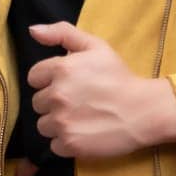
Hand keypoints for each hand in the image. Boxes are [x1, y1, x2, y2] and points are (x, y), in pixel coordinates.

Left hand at [27, 22, 158, 157]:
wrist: (142, 111)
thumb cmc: (119, 76)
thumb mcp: (95, 45)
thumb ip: (62, 33)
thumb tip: (32, 30)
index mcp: (61, 69)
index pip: (34, 77)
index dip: (49, 80)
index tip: (67, 83)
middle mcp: (57, 95)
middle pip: (38, 102)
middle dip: (53, 102)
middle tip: (76, 101)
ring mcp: (62, 122)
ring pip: (43, 125)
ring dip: (57, 123)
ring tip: (80, 118)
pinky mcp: (69, 144)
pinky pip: (54, 145)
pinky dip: (66, 141)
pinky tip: (83, 132)